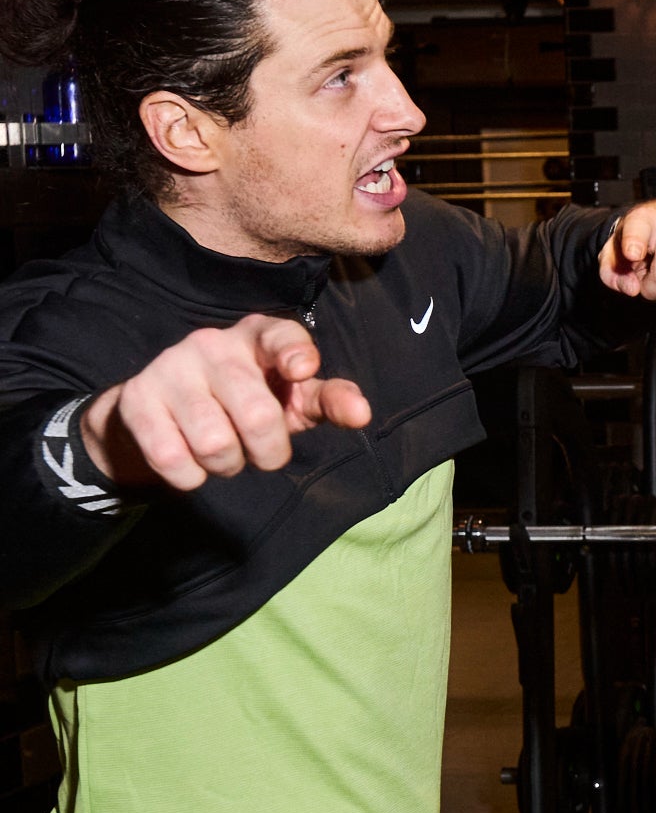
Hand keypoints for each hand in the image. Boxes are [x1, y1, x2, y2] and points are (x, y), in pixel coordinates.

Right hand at [81, 313, 371, 492]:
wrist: (162, 411)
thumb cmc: (246, 399)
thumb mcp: (292, 397)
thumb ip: (329, 400)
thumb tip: (362, 414)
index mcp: (257, 336)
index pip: (280, 335)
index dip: (294, 352)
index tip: (303, 370)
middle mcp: (212, 343)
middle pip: (257, 414)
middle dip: (269, 452)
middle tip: (261, 453)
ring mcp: (169, 368)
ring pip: (215, 443)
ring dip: (228, 466)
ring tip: (225, 455)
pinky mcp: (135, 399)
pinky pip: (172, 459)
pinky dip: (191, 477)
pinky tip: (192, 463)